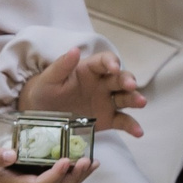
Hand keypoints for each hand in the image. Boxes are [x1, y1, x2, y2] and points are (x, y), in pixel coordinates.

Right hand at [0, 130, 97, 182]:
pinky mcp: (30, 174)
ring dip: (76, 177)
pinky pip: (54, 177)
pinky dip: (70, 171)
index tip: (66, 160)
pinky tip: (82, 159)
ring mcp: (27, 182)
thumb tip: (11, 155)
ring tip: (92, 162)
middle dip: (73, 178)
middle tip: (88, 160)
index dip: (55, 176)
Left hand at [16, 45, 147, 137]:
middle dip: (127, 80)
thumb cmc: (45, 90)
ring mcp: (107, 102)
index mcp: (89, 70)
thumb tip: (74, 50)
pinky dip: (132, 126)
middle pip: (120, 79)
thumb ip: (62, 65)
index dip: (111, 62)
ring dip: (135, 99)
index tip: (114, 67)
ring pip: (125, 98)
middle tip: (130, 85)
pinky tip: (139, 132)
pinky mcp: (108, 119)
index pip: (105, 61)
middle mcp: (102, 84)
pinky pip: (123, 121)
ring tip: (141, 102)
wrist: (41, 114)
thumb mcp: (49, 78)